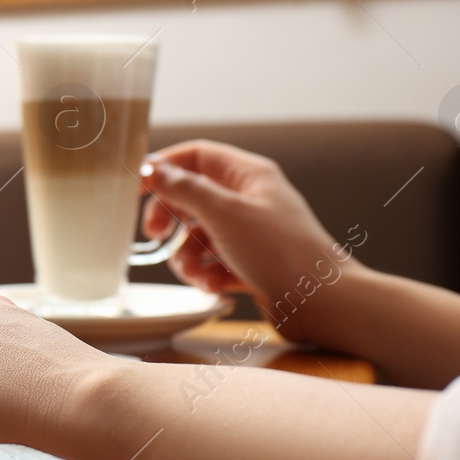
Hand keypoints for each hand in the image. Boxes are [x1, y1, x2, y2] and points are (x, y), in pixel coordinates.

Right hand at [140, 140, 365, 345]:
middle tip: (156, 236)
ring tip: (194, 273)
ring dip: (187, 255)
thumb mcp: (225, 213)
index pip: (197, 156)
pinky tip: (213, 287)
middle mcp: (249, 200)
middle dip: (171, 218)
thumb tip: (155, 170)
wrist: (323, 303)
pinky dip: (206, 274)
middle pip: (192, 198)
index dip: (165, 168)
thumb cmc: (281, 252)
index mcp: (248, 175)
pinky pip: (213, 263)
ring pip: (199, 236)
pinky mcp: (250, 265)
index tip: (137, 189)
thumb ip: (185, 189)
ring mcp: (250, 234)